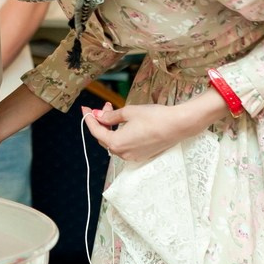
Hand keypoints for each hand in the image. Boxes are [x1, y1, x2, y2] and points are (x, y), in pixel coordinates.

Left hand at [82, 94, 225, 161]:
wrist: (178, 125)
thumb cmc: (154, 117)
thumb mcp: (129, 112)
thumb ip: (111, 116)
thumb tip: (99, 116)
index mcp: (116, 143)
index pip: (96, 131)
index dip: (89, 119)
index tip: (85, 109)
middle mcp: (123, 153)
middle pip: (104, 138)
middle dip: (101, 122)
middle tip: (104, 107)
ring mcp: (133, 156)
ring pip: (114, 142)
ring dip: (111, 128)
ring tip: (114, 112)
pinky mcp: (142, 155)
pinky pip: (125, 146)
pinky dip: (121, 135)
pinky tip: (124, 124)